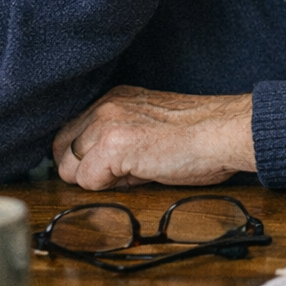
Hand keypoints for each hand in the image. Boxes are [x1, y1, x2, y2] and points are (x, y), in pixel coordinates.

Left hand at [53, 86, 255, 190]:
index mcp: (115, 98)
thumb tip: (97, 170)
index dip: (86, 158)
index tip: (111, 166)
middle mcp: (106, 106)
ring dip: (97, 179)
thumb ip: (119, 139)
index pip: (70, 134)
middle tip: (123, 173)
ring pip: (70, 169)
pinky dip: (109, 187)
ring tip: (136, 171)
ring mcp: (107, 124)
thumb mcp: (151, 127)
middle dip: (85, 170)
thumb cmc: (201, 136)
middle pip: (62, 151)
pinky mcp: (113, 145)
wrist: (224, 133)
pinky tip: (140, 174)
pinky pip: (87, 182)